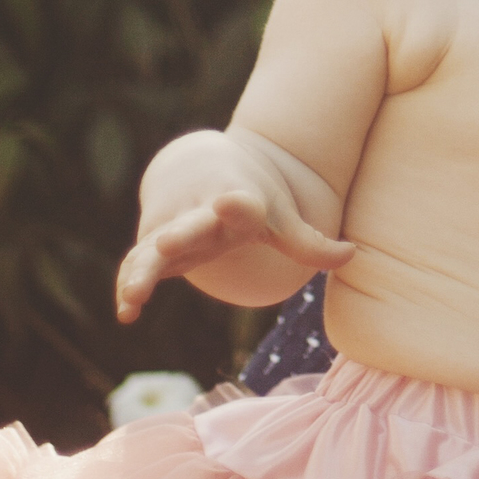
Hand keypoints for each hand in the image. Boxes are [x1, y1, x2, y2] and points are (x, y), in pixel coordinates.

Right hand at [113, 141, 354, 321]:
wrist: (198, 163)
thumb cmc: (247, 197)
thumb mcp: (279, 216)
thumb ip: (309, 242)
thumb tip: (353, 255)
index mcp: (238, 203)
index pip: (241, 204)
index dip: (237, 205)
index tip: (232, 201)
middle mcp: (200, 213)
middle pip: (189, 225)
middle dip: (180, 233)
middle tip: (168, 241)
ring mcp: (172, 228)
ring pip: (152, 249)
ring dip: (141, 271)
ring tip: (133, 298)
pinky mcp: (152, 244)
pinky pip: (134, 264)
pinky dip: (126, 285)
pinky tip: (126, 314)